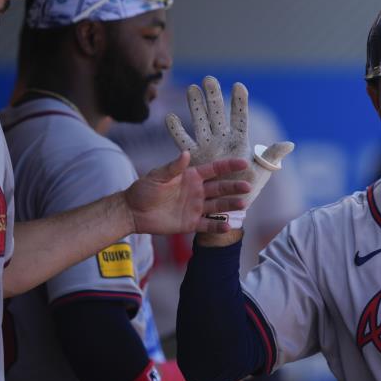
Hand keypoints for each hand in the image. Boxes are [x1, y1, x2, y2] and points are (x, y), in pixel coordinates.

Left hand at [124, 151, 249, 234]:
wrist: (132, 212)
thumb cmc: (143, 190)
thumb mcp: (158, 176)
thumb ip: (173, 167)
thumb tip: (186, 154)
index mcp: (192, 176)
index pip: (214, 170)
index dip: (229, 166)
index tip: (243, 163)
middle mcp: (197, 191)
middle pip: (220, 188)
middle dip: (234, 187)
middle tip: (248, 186)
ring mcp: (196, 207)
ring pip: (218, 206)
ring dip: (230, 205)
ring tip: (243, 204)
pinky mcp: (191, 223)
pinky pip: (207, 225)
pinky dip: (218, 226)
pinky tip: (228, 226)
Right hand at [166, 77, 293, 223]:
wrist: (229, 205)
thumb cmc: (248, 188)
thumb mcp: (262, 171)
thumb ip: (271, 156)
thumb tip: (289, 144)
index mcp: (239, 141)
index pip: (239, 117)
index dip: (239, 102)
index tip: (239, 86)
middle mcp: (221, 139)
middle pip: (216, 113)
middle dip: (213, 96)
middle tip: (209, 79)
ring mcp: (206, 146)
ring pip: (199, 121)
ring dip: (195, 106)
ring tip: (192, 88)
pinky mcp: (193, 158)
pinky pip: (183, 142)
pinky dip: (176, 130)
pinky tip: (170, 116)